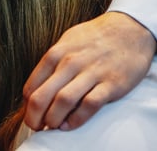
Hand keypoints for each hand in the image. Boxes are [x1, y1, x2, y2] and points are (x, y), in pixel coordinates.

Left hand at [22, 11, 156, 130]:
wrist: (130, 28)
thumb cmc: (95, 38)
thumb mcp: (67, 42)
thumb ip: (52, 63)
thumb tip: (35, 88)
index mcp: (56, 54)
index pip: (32, 87)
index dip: (26, 106)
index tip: (29, 115)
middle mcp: (70, 62)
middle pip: (42, 97)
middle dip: (34, 117)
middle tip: (35, 127)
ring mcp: (91, 73)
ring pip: (63, 101)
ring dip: (53, 120)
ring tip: (51, 127)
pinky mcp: (111, 84)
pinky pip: (89, 105)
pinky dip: (76, 119)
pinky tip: (69, 125)